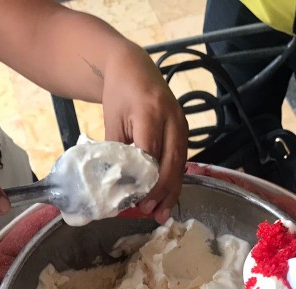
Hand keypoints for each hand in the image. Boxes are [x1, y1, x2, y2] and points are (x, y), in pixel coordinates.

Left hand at [102, 44, 187, 223]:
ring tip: (160, 214)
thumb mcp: (112, 121)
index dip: (144, 180)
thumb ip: (116, 151)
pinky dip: (173, 181)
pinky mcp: (184, 130)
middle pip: (171, 162)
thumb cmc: (119, 94)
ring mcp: (181, 124)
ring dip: (171, 191)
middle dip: (161, 191)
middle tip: (148, 212)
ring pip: (180, 164)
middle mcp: (172, 118)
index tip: (134, 200)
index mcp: (149, 112)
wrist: (134, 67)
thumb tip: (116, 186)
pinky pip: (181, 160)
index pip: (150, 153)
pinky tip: (166, 198)